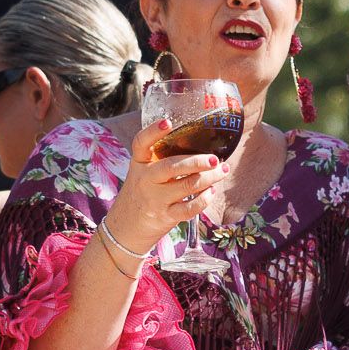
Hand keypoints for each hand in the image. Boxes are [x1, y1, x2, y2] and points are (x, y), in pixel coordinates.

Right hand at [109, 123, 225, 246]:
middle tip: (214, 159)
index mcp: (139, 163)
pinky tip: (212, 191)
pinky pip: (189, 208)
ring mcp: (155, 199)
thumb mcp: (144, 172)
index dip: (153, 131)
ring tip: (222, 171)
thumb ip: (162, 159)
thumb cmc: (142, 193)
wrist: (125, 227)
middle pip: (172, 166)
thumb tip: (200, 144)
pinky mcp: (166, 216)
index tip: (168, 122)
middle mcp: (145, 179)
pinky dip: (204, 199)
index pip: (141, 143)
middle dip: (197, 161)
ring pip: (187, 186)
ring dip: (209, 178)